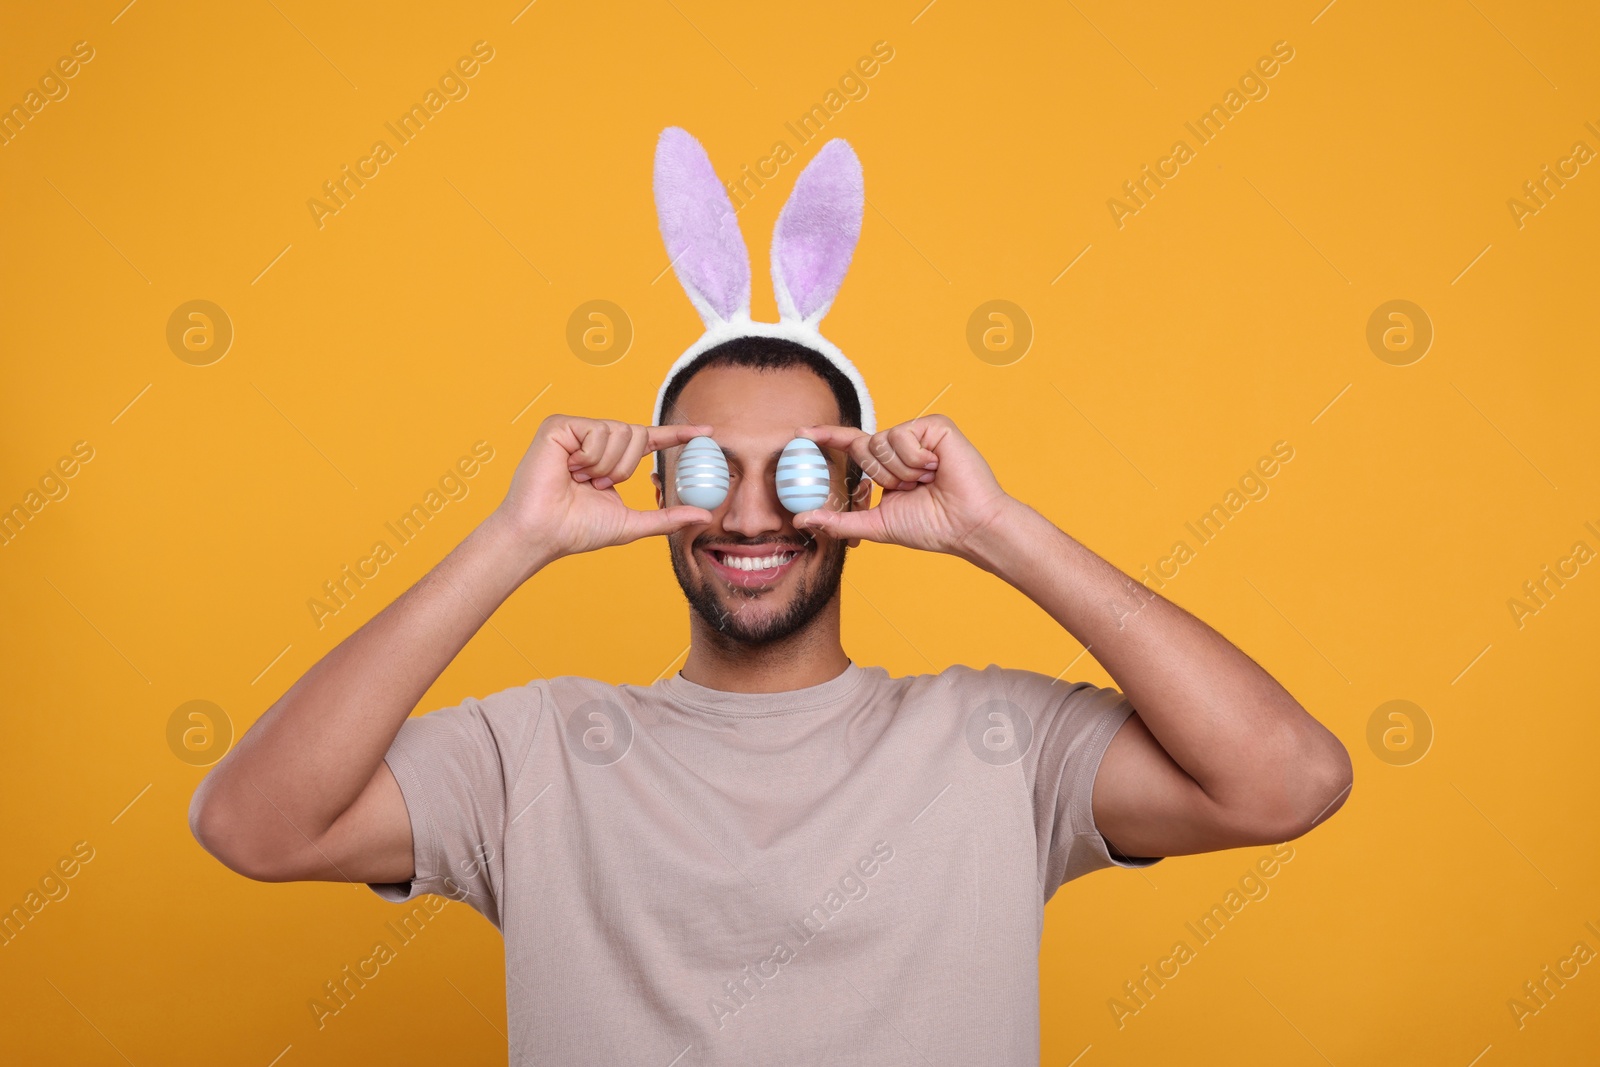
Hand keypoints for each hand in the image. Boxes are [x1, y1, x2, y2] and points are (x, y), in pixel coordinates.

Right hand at [491, 414, 714, 560]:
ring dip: (606, 466)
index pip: (651, 439)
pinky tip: (569, 469)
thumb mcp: (633, 523)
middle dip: (624, 468)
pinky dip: (589, 457)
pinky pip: (597, 431)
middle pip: (637, 433)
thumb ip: (667, 517)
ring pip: (620, 431)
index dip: (678, 434)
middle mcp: (594, 439)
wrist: (543, 533)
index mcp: (611, 458)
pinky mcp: (559, 425)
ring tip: (579, 479)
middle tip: (597, 485)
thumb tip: (704, 515)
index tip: (708, 432)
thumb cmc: (577, 530)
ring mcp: (576, 430)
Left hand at [792, 414, 1012, 557]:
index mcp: (889, 467)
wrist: (966, 525)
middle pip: (865, 446)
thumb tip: (801, 519)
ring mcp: (919, 435)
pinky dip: (916, 459)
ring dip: (902, 470)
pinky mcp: (936, 426)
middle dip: (883, 476)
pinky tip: (937, 468)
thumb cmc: (931, 527)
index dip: (828, 437)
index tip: (801, 433)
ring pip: (883, 440)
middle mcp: (902, 447)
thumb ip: (838, 521)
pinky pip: (903, 435)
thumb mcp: (875, 524)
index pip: (852, 447)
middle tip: (912, 489)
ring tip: (928, 480)